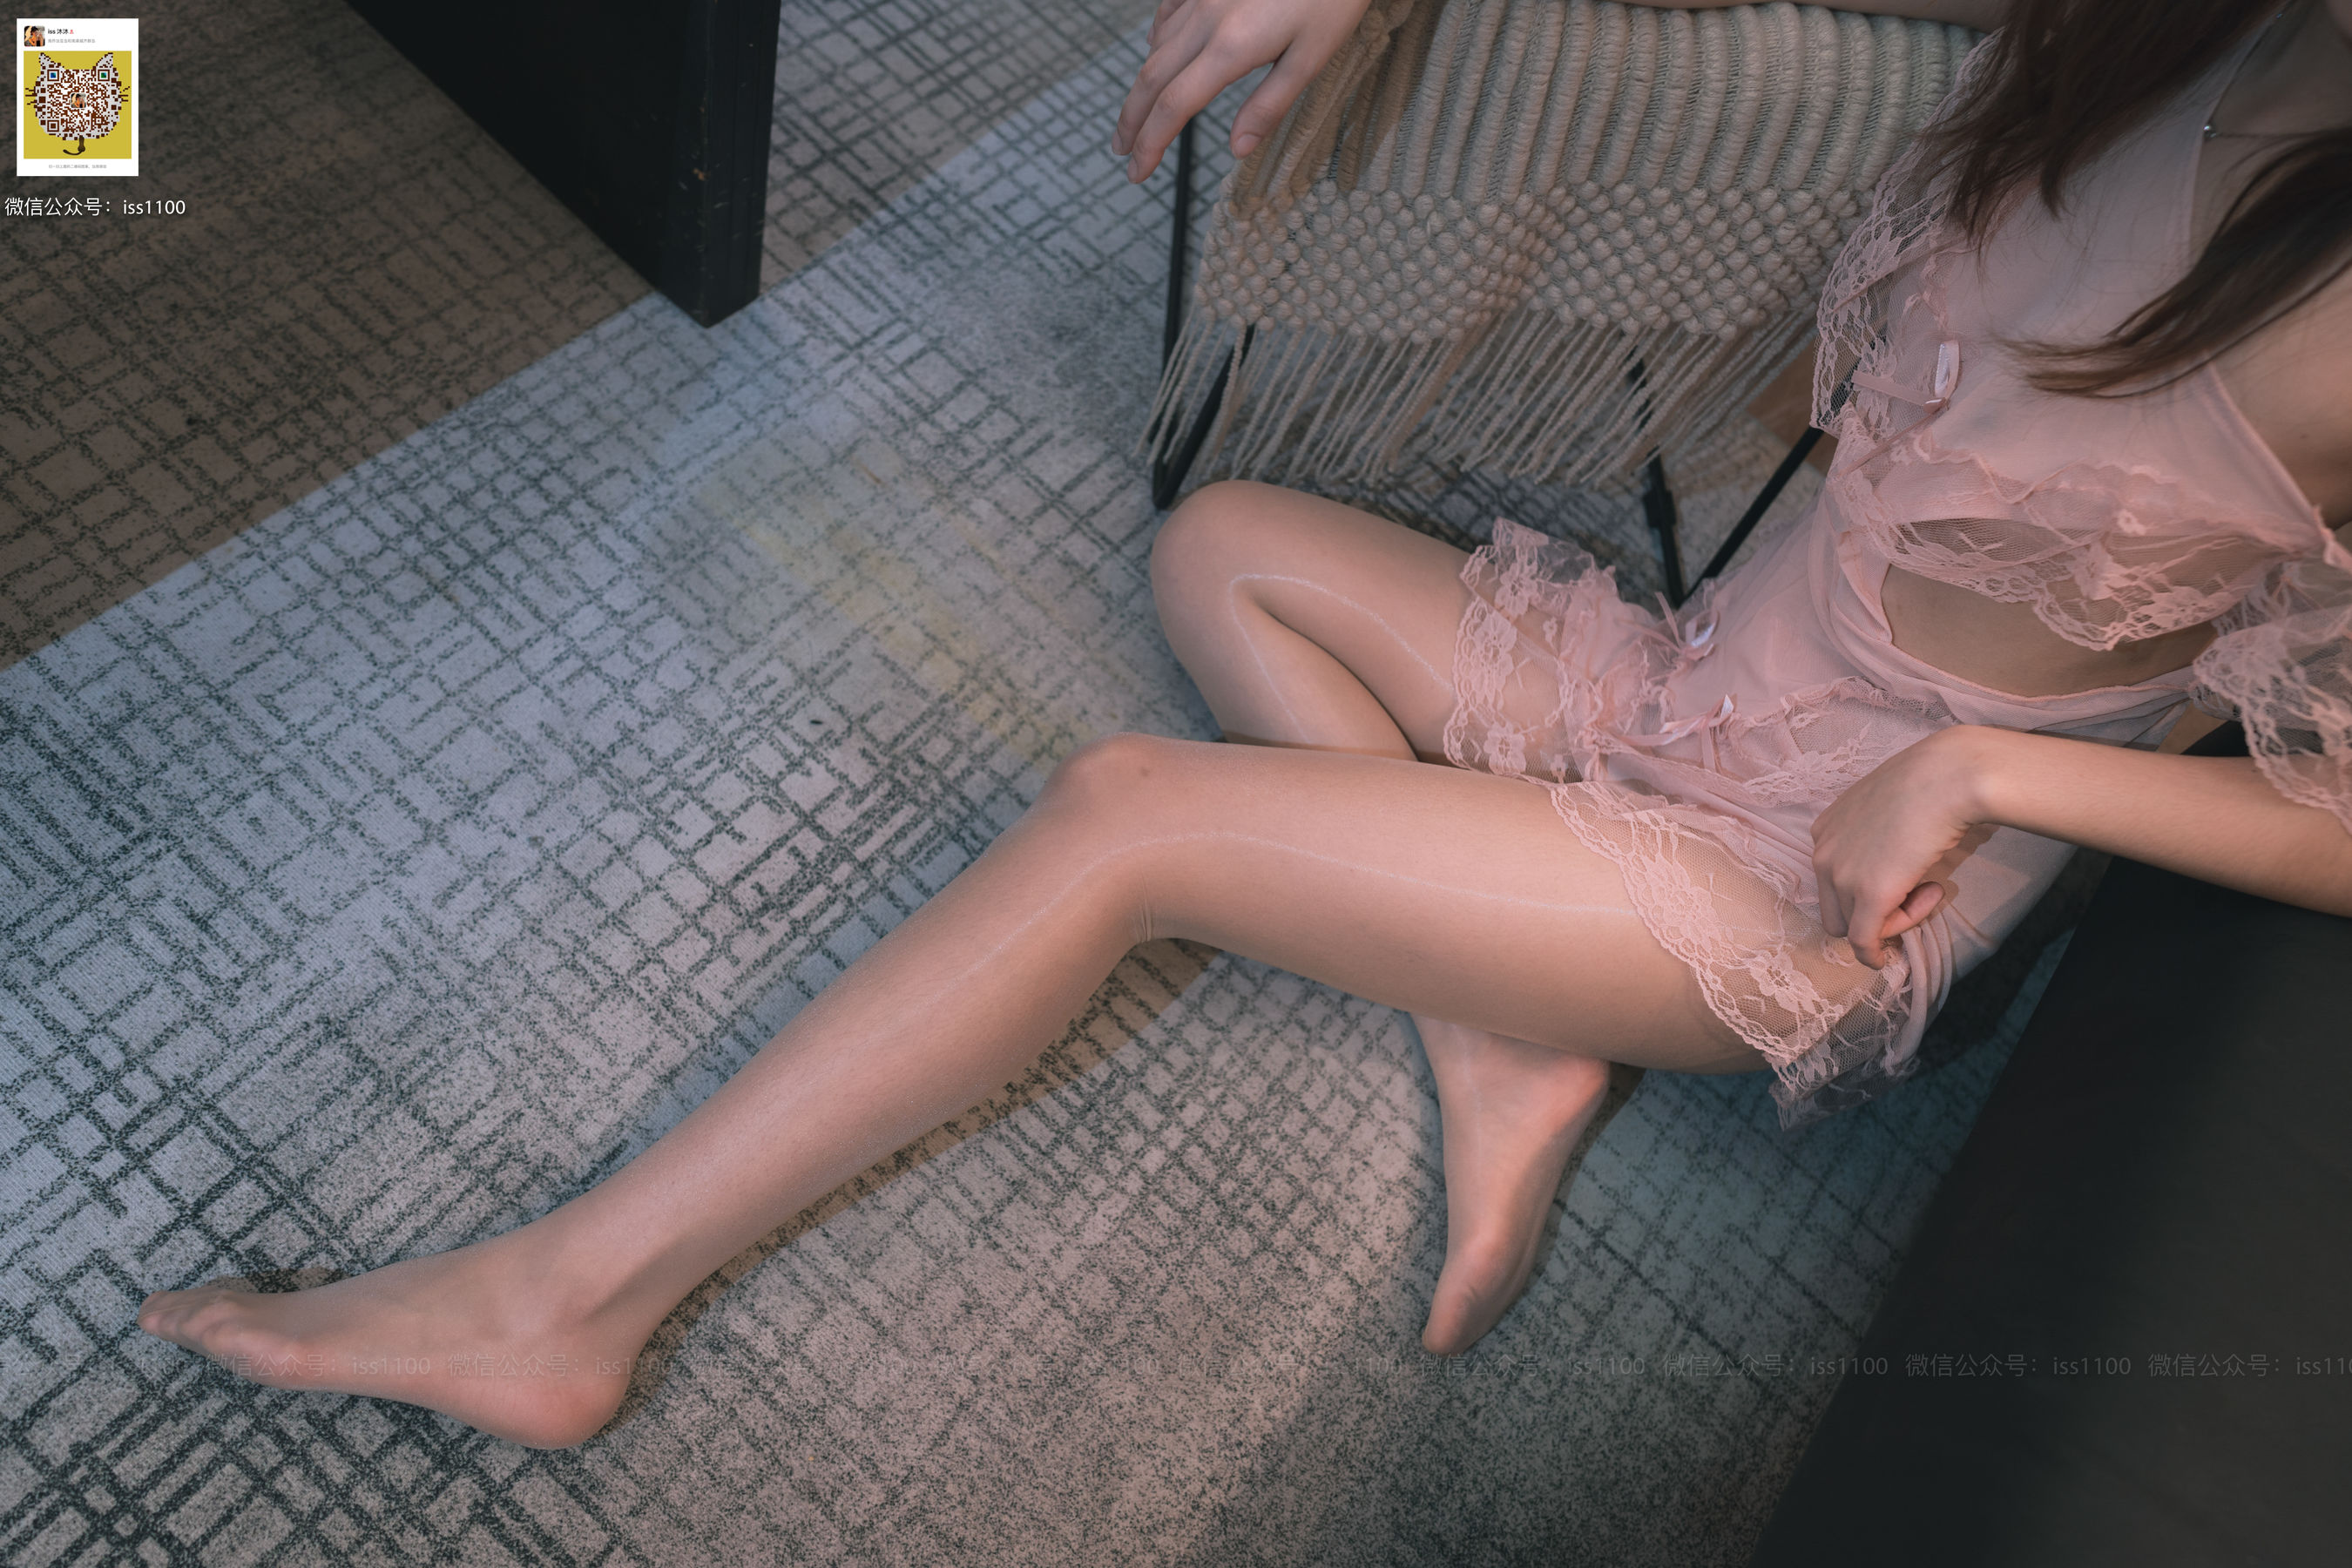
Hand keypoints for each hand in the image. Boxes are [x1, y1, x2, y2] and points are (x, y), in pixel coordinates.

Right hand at [1112, 0, 1376, 181]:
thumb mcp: (1312, 57)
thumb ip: (1270, 104)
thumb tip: (1238, 149)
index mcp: (1232, 47)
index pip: (1176, 106)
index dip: (1151, 143)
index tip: (1138, 171)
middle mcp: (1207, 19)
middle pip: (1153, 77)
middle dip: (1132, 120)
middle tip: (1122, 151)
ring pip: (1159, 45)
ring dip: (1142, 84)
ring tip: (1137, 113)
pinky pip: (1170, 10)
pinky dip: (1158, 36)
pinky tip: (1156, 48)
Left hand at [1807, 726, 1998, 969]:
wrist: (1949, 776)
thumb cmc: (1929, 784)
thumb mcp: (1887, 809)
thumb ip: (1878, 837)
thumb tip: (1895, 862)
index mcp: (1825, 830)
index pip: (1833, 880)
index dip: (1865, 890)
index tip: (1905, 878)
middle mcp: (1823, 853)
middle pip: (1836, 909)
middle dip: (1873, 913)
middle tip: (1918, 892)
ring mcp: (1842, 875)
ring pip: (1855, 926)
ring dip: (1891, 921)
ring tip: (1931, 889)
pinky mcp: (1869, 895)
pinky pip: (1863, 941)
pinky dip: (1873, 955)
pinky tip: (1887, 959)